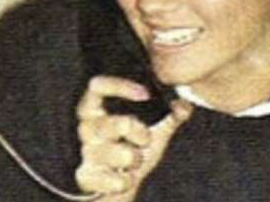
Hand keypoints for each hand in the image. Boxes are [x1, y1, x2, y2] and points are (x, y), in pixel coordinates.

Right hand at [75, 75, 191, 199]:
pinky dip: (122, 181)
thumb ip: (171, 116)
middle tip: (145, 138)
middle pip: (107, 122)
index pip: (97, 86)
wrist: (122, 183)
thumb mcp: (154, 129)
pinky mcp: (86, 177)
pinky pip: (103, 178)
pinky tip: (126, 178)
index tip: (145, 93)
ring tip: (136, 159)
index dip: (119, 86)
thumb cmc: (135, 147)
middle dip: (134, 130)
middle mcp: (88, 127)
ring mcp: (86, 152)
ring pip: (106, 152)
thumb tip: (184, 106)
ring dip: (130, 158)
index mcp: (99, 107)